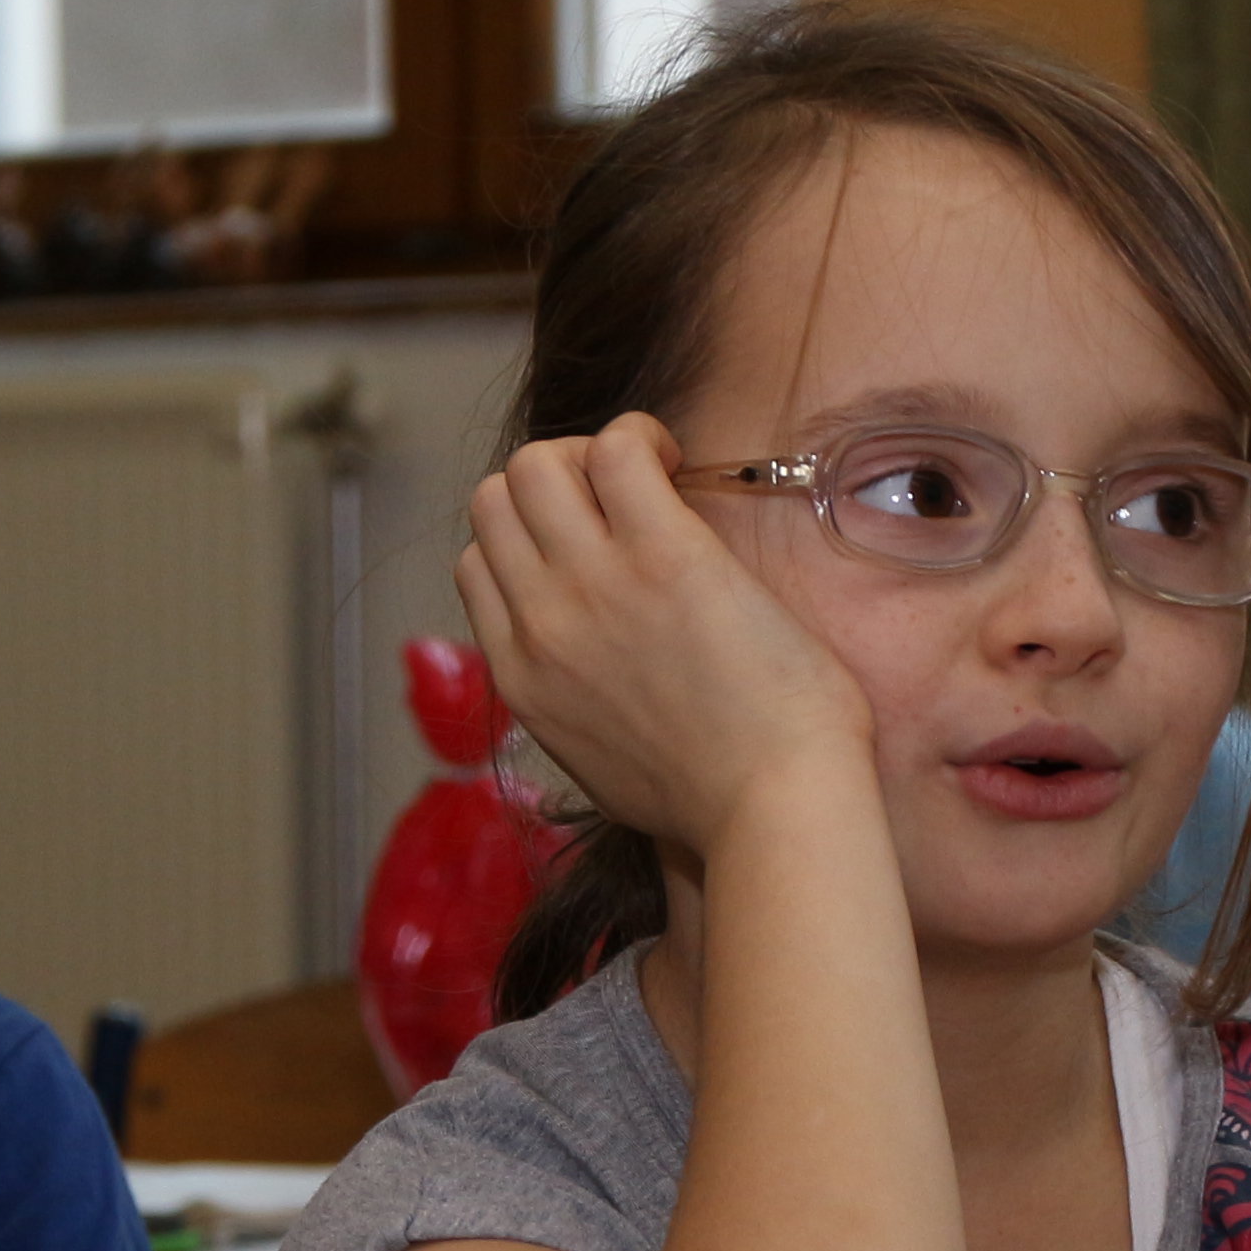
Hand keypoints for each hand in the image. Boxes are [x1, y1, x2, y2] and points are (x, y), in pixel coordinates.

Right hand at [456, 413, 873, 858]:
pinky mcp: (663, 554)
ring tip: (653, 480)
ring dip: (590, 453)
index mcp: (523, 677)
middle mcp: (541, 624)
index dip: (531, 539)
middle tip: (623, 504)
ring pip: (537, 464)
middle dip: (553, 485)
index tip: (593, 547)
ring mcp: (593, 585)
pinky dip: (642, 437)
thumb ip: (575, 708)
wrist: (772, 813)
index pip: (478, 563)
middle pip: (495, 500)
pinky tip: (680, 466)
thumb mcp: (602, 765)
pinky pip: (617, 447)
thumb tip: (590, 680)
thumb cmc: (716, 799)